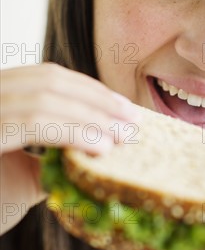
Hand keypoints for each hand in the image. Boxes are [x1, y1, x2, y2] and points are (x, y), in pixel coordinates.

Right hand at [0, 63, 141, 234]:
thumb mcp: (27, 172)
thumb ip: (58, 153)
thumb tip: (103, 142)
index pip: (48, 77)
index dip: (91, 90)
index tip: (124, 108)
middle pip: (50, 81)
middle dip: (97, 100)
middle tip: (133, 121)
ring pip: (44, 98)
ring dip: (92, 116)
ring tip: (123, 137)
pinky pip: (33, 122)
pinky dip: (73, 131)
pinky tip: (101, 148)